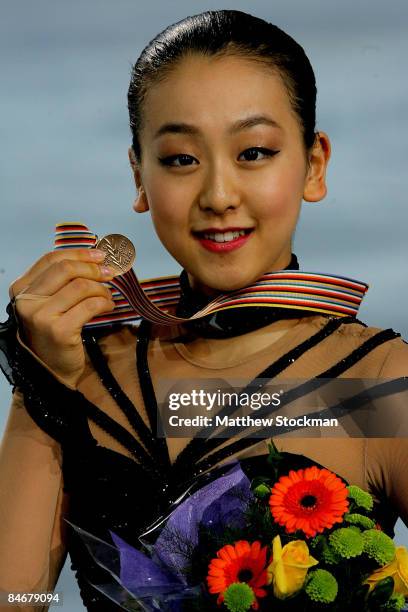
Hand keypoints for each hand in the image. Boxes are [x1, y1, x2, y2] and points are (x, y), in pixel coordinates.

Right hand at [9, 248, 114, 387]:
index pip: (51, 259)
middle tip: (109, 274)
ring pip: (81, 286)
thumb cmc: (53, 332)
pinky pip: (90, 306)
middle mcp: (26, 301)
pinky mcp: (59, 331)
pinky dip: (104, 303)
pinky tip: (108, 307)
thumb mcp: (49, 303)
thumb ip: (63, 281)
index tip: (100, 255)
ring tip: (107, 298)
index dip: (79, 253)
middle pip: (66, 269)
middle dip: (93, 269)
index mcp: (21, 288)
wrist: (50, 370)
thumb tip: (95, 257)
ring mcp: (41, 316)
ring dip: (101, 289)